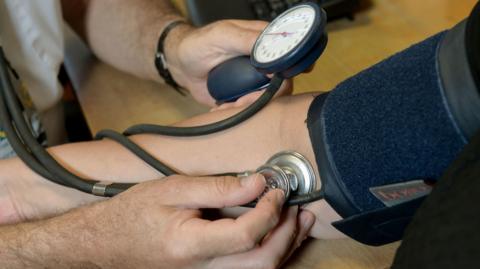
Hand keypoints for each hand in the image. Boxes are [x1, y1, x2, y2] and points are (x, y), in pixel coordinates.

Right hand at [76, 174, 313, 268]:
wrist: (107, 243)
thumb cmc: (134, 214)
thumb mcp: (173, 189)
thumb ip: (218, 187)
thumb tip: (257, 182)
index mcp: (190, 245)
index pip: (247, 235)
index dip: (269, 210)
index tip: (276, 188)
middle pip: (262, 263)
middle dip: (287, 234)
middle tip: (297, 208)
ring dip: (285, 247)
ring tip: (300, 221)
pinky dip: (269, 254)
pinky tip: (278, 235)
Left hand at [165, 20, 291, 105]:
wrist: (181, 65)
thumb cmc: (198, 44)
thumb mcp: (222, 36)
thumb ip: (247, 40)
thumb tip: (271, 50)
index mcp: (264, 42)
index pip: (288, 57)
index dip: (287, 72)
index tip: (273, 82)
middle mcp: (264, 62)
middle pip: (283, 84)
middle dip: (263, 96)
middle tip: (241, 99)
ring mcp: (256, 80)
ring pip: (269, 100)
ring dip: (249, 107)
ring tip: (228, 105)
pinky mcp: (246, 95)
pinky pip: (252, 109)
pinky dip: (239, 112)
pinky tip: (223, 107)